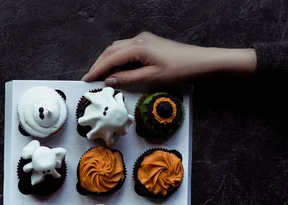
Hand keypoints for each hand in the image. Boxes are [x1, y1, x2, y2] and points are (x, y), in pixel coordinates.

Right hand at [82, 31, 255, 85]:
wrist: (201, 61)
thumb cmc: (178, 70)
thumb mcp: (151, 78)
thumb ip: (127, 78)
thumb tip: (109, 80)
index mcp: (137, 47)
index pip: (110, 59)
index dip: (96, 70)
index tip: (86, 80)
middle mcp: (138, 40)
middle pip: (111, 51)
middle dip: (99, 64)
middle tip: (90, 78)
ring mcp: (143, 40)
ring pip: (117, 49)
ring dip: (107, 61)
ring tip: (100, 76)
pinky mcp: (148, 43)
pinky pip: (126, 50)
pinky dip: (117, 59)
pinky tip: (117, 70)